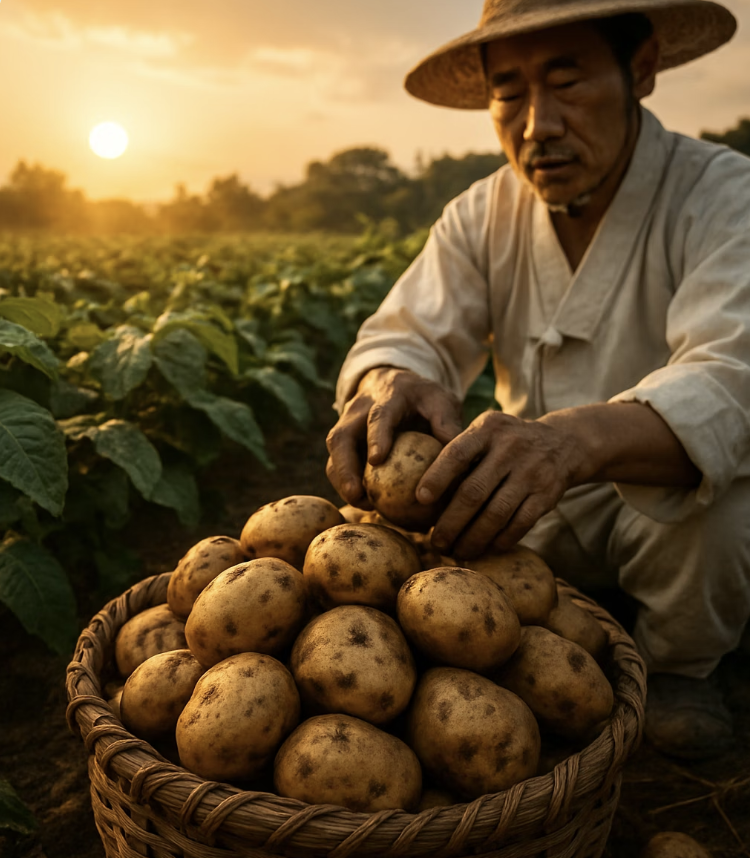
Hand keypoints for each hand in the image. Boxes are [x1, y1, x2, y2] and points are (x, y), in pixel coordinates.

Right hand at [326, 367, 461, 506]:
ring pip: (335, 452)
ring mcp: (347, 423)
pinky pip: (337, 463)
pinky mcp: (344, 440)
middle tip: (355, 493)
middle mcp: (360, 408)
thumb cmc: (424, 398)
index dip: (376, 436)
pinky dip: (346, 483)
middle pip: (341, 435)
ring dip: (342, 480)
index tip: (377, 459)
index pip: (379, 414)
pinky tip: (365, 503)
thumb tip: (457, 458)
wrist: (396, 384)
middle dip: (344, 466)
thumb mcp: (441, 402)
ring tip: (361, 503)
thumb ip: (447, 424)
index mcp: (388, 395)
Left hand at [417, 411, 584, 557]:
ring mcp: (531, 472)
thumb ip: (460, 451)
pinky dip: (500, 540)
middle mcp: (510, 448)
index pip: (457, 453)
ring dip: (473, 539)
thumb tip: (420, 493)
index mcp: (487, 429)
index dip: (437, 477)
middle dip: (451, 522)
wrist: (563, 443)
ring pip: (496, 514)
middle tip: (436, 542)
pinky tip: (486, 549)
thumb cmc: (506, 442)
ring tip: (457, 552)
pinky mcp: (547, 495)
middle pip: (474, 491)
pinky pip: (519, 524)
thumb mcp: (486, 431)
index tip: (419, 500)